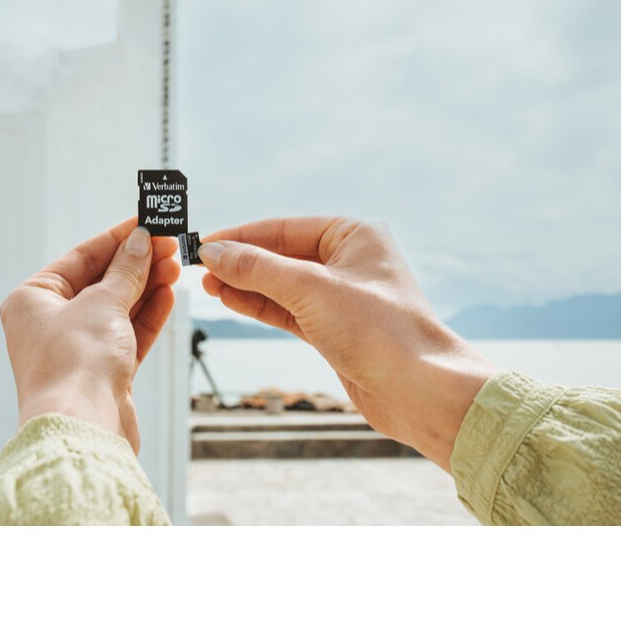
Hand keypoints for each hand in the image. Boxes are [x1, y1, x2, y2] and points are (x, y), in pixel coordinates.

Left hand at [0, 218, 181, 452]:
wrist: (81, 429)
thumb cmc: (75, 364)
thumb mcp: (103, 303)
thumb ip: (126, 270)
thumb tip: (141, 242)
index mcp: (33, 300)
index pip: (81, 257)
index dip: (117, 238)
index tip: (147, 222)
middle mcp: (50, 323)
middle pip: (101, 282)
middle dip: (137, 263)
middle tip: (170, 245)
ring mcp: (77, 349)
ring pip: (118, 308)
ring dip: (147, 286)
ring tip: (175, 265)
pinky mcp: (102, 373)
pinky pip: (128, 335)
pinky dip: (148, 315)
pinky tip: (168, 294)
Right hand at [198, 217, 496, 470]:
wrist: (419, 391)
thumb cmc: (380, 330)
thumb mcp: (309, 289)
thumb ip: (257, 268)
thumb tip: (214, 253)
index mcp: (354, 234)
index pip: (284, 228)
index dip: (241, 237)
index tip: (204, 244)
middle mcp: (350, 260)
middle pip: (281, 254)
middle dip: (241, 262)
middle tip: (200, 268)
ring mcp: (343, 296)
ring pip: (282, 284)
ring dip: (246, 285)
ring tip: (209, 286)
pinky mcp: (336, 329)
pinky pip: (289, 310)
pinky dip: (261, 306)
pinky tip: (233, 301)